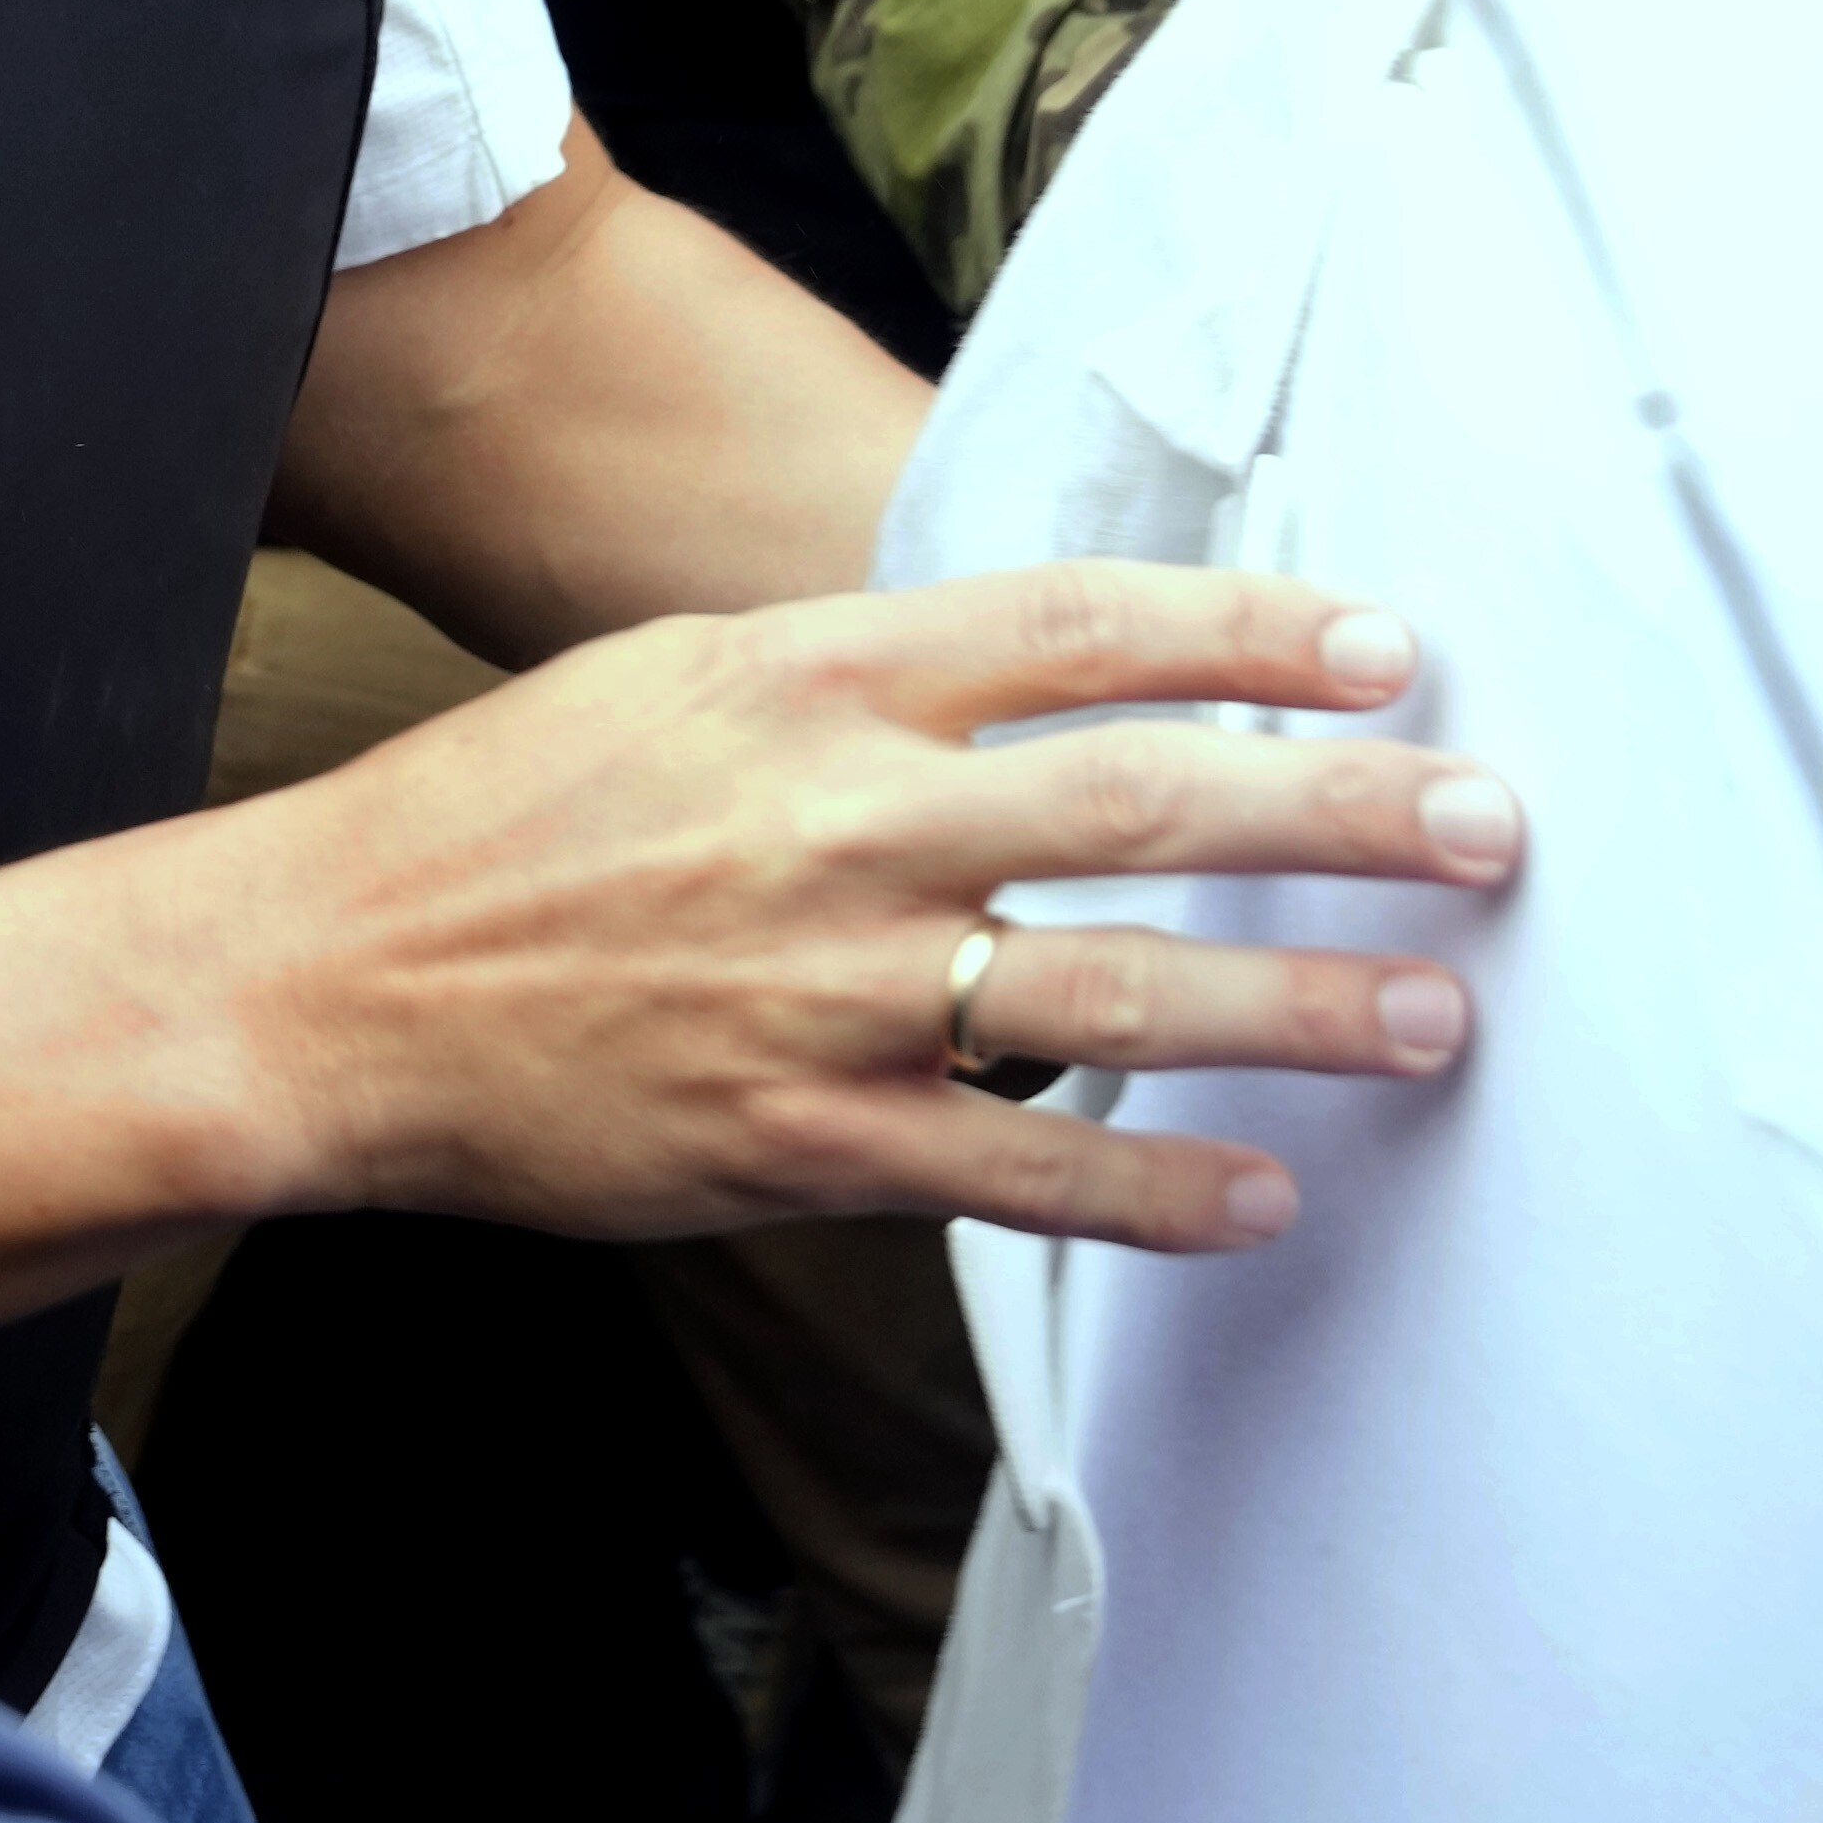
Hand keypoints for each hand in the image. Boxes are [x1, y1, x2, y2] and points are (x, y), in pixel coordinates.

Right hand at [210, 563, 1518, 1252]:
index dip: (1252, 633)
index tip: (1390, 644)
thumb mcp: (676, 679)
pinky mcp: (801, 1138)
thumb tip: (1033, 672)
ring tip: (1433, 1016)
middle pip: (1143, 800)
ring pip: (1115, 992)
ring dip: (1296, 1004)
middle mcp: (840, 817)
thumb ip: (855, 679)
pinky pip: (1020, 1172)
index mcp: (808, 679)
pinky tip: (1265, 1193)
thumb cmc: (500, 818)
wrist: (330, 981)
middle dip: (1342, 810)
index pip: (1078, 629)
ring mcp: (828, 987)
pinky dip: (1156, 1190)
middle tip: (1491, 827)